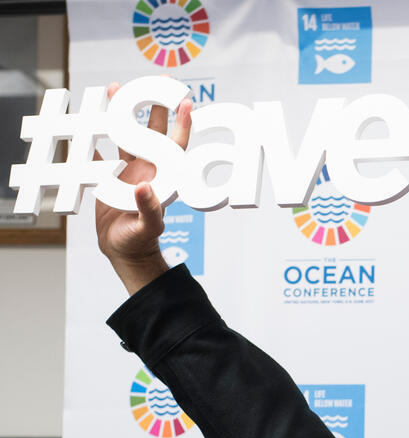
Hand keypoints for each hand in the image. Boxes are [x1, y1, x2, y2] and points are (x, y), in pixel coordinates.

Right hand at [94, 83, 192, 294]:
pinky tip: (89, 120)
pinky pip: (101, 152)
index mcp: (161, 177)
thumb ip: (149, 209)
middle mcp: (148, 169)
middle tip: (157, 81)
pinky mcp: (110, 178)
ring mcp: (129, 171)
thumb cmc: (141, 241)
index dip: (181, 125)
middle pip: (152, 132)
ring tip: (116, 90)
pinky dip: (95, 138)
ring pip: (127, 135)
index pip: (175, 146)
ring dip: (122, 114)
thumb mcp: (147, 227)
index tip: (186, 102)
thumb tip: (144, 187)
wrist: (125, 251)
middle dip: (154, 107)